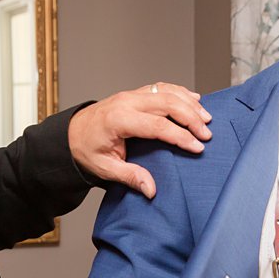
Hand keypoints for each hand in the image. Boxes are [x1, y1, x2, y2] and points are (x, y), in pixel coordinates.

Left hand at [68, 82, 211, 198]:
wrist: (72, 133)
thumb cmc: (87, 150)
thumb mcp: (104, 168)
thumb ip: (130, 177)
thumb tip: (151, 190)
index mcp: (118, 120)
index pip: (158, 125)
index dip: (181, 136)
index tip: (197, 147)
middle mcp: (126, 102)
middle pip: (167, 103)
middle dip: (191, 117)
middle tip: (207, 134)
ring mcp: (131, 95)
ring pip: (167, 92)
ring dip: (189, 103)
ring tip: (206, 118)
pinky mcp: (135, 94)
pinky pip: (161, 88)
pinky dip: (180, 92)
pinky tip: (194, 99)